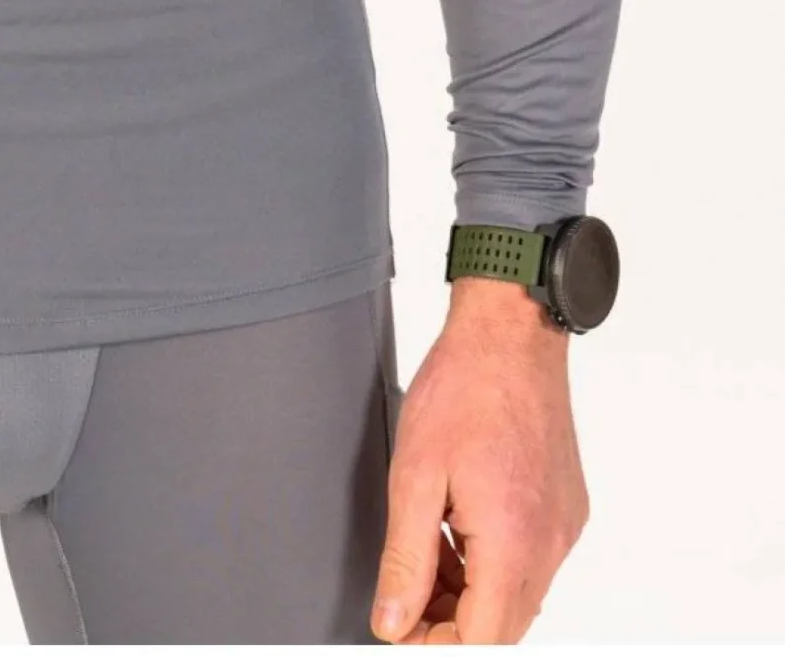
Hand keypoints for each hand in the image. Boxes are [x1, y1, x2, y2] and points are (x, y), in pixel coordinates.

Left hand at [371, 278, 590, 642]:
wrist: (511, 334)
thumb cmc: (466, 387)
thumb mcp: (415, 475)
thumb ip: (405, 559)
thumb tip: (393, 620)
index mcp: (512, 542)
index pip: (482, 641)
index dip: (437, 646)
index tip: (400, 633)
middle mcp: (548, 544)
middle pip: (504, 628)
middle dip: (453, 628)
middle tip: (405, 604)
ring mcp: (562, 527)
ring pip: (518, 597)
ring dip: (472, 598)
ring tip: (425, 561)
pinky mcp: (565, 509)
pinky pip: (532, 562)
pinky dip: (494, 566)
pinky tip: (457, 536)